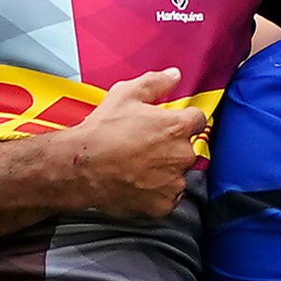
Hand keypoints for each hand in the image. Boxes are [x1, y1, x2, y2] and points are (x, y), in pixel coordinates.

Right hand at [57, 69, 204, 222]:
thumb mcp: (126, 94)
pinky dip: (156, 192)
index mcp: (177, 127)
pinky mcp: (163, 204)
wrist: (81, 167)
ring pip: (178, 173)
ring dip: (165, 170)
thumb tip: (173, 76)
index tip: (170, 123)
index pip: (198, 119)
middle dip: (171, 146)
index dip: (183, 119)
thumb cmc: (102, 132)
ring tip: (138, 165)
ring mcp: (173, 182)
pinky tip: (138, 182)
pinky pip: (167, 197)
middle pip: (187, 148)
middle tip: (146, 145)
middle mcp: (181, 155)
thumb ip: (155, 83)